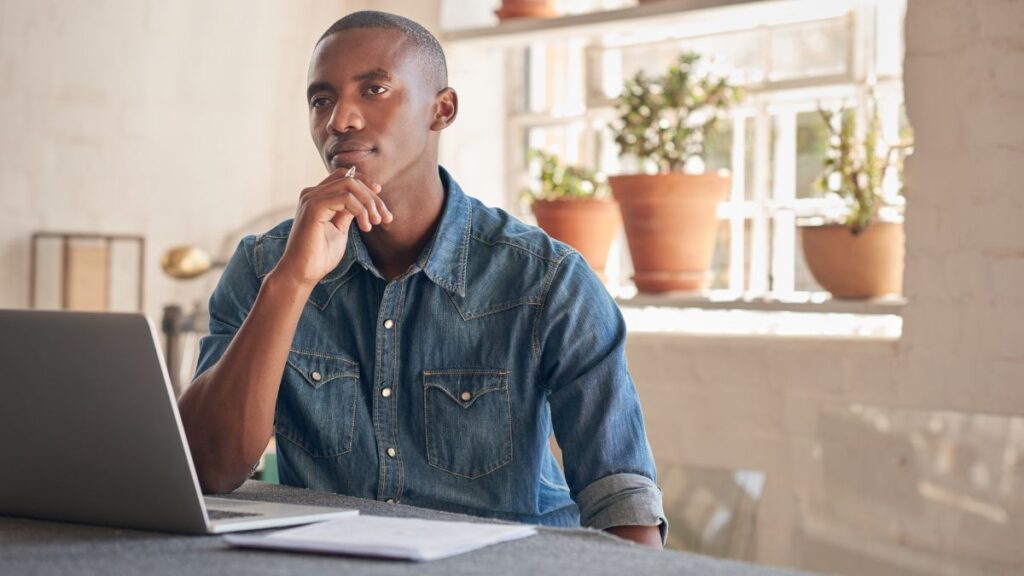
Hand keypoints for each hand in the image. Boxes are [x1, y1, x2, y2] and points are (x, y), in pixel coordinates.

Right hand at [272, 168, 391, 288]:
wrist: (301, 273)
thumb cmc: (319, 255)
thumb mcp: (339, 228)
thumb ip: (348, 212)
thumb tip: (363, 201)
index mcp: (317, 197)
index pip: (345, 177)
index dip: (366, 185)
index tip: (381, 204)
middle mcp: (312, 193)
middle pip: (350, 179)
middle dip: (373, 197)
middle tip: (385, 218)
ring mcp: (311, 198)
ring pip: (349, 184)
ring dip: (369, 203)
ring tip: (375, 222)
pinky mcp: (313, 207)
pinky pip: (345, 198)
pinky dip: (360, 210)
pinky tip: (365, 226)